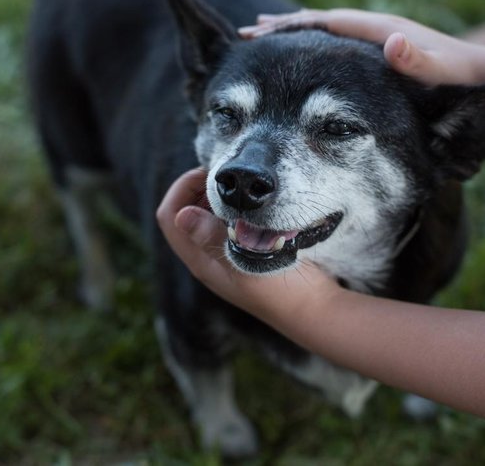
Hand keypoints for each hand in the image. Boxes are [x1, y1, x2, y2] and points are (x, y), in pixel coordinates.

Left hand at [156, 168, 338, 319]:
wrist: (315, 311)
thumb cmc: (283, 290)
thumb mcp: (249, 261)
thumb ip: (215, 238)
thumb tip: (182, 216)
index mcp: (201, 261)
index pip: (169, 216)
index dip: (182, 189)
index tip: (211, 173)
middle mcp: (207, 258)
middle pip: (184, 212)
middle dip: (199, 189)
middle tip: (230, 176)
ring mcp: (225, 256)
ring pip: (206, 217)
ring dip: (219, 198)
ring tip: (243, 187)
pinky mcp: (245, 253)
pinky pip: (227, 223)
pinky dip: (235, 208)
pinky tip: (257, 204)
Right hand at [239, 8, 484, 85]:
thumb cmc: (463, 81)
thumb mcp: (443, 74)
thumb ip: (419, 61)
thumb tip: (393, 42)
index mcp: (383, 33)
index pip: (326, 23)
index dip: (291, 27)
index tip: (258, 31)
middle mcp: (378, 32)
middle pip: (320, 23)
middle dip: (284, 28)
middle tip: (248, 33)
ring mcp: (380, 42)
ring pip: (327, 34)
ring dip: (297, 36)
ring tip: (265, 40)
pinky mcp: (383, 55)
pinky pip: (339, 49)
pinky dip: (315, 51)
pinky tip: (306, 64)